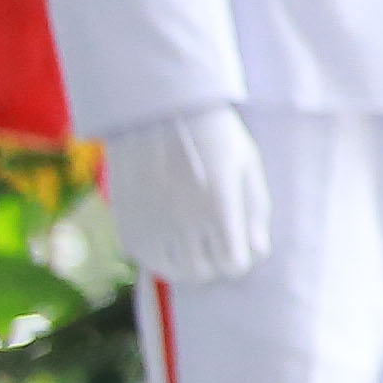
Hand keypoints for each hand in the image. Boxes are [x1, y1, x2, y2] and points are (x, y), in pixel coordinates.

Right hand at [99, 106, 268, 284]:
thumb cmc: (213, 135)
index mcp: (219, 206)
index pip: (233, 263)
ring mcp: (150, 223)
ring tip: (193, 238)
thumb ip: (255, 213)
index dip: (240, 256)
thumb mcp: (246, 166)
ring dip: (187, 261)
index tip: (239, 241)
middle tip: (216, 238)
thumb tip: (256, 252)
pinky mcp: (126, 222)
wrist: (157, 110)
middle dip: (215, 260)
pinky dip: (159, 254)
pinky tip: (169, 233)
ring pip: (172, 271)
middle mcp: (182, 220)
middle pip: (203, 272)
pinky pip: (145, 258)